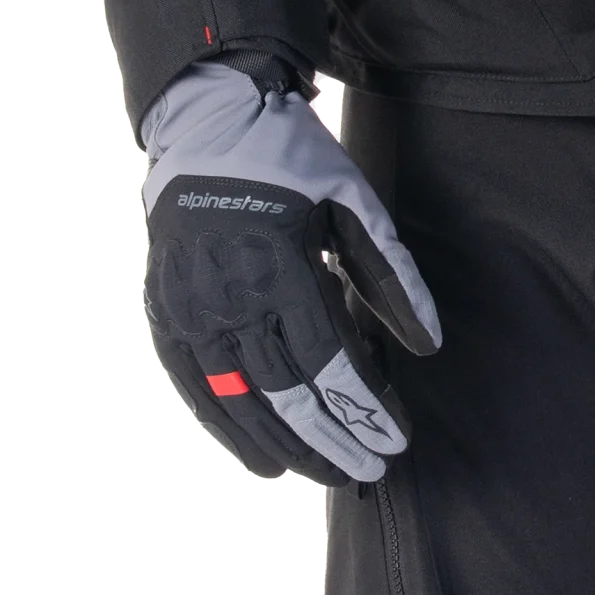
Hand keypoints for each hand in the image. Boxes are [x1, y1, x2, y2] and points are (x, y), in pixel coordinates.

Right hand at [140, 60, 442, 484]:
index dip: (364, 409)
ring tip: (325, 474)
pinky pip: (198, 391)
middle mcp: (229, 296)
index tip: (396, 440)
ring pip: (240, 405)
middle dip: (332, 442)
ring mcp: (190, 310)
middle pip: (286, 396)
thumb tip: (428, 344)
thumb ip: (390, 273)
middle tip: (368, 472)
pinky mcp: (166, 315)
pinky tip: (264, 459)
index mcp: (280, 263)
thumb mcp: (352, 200)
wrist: (209, 120)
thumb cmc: (292, 158)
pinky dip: (231, 432)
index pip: (329, 362)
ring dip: (287, 449)